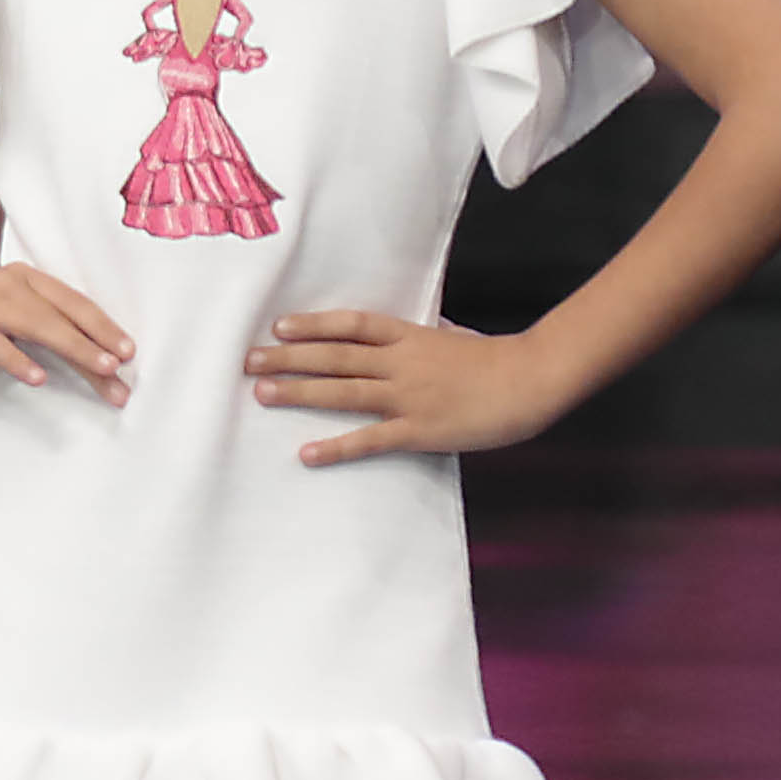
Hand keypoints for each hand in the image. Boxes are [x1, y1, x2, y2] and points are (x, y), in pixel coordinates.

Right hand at [0, 261, 134, 401]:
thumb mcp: (1, 324)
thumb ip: (35, 333)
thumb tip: (86, 361)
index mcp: (24, 280)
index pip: (73, 303)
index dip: (103, 326)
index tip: (130, 353)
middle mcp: (9, 284)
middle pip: (63, 313)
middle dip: (97, 342)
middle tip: (123, 368)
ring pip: (38, 324)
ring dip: (73, 347)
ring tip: (100, 369)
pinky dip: (17, 359)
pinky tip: (38, 378)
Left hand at [246, 308, 568, 464]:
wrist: (531, 379)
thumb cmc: (496, 359)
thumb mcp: (454, 338)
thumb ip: (423, 339)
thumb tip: (403, 335)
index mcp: (411, 337)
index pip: (352, 326)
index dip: (314, 325)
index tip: (280, 326)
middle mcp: (401, 363)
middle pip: (335, 356)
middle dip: (289, 358)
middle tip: (249, 360)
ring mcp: (408, 396)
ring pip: (343, 392)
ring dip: (300, 392)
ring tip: (262, 393)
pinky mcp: (419, 430)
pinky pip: (370, 440)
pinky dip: (337, 447)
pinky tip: (307, 454)